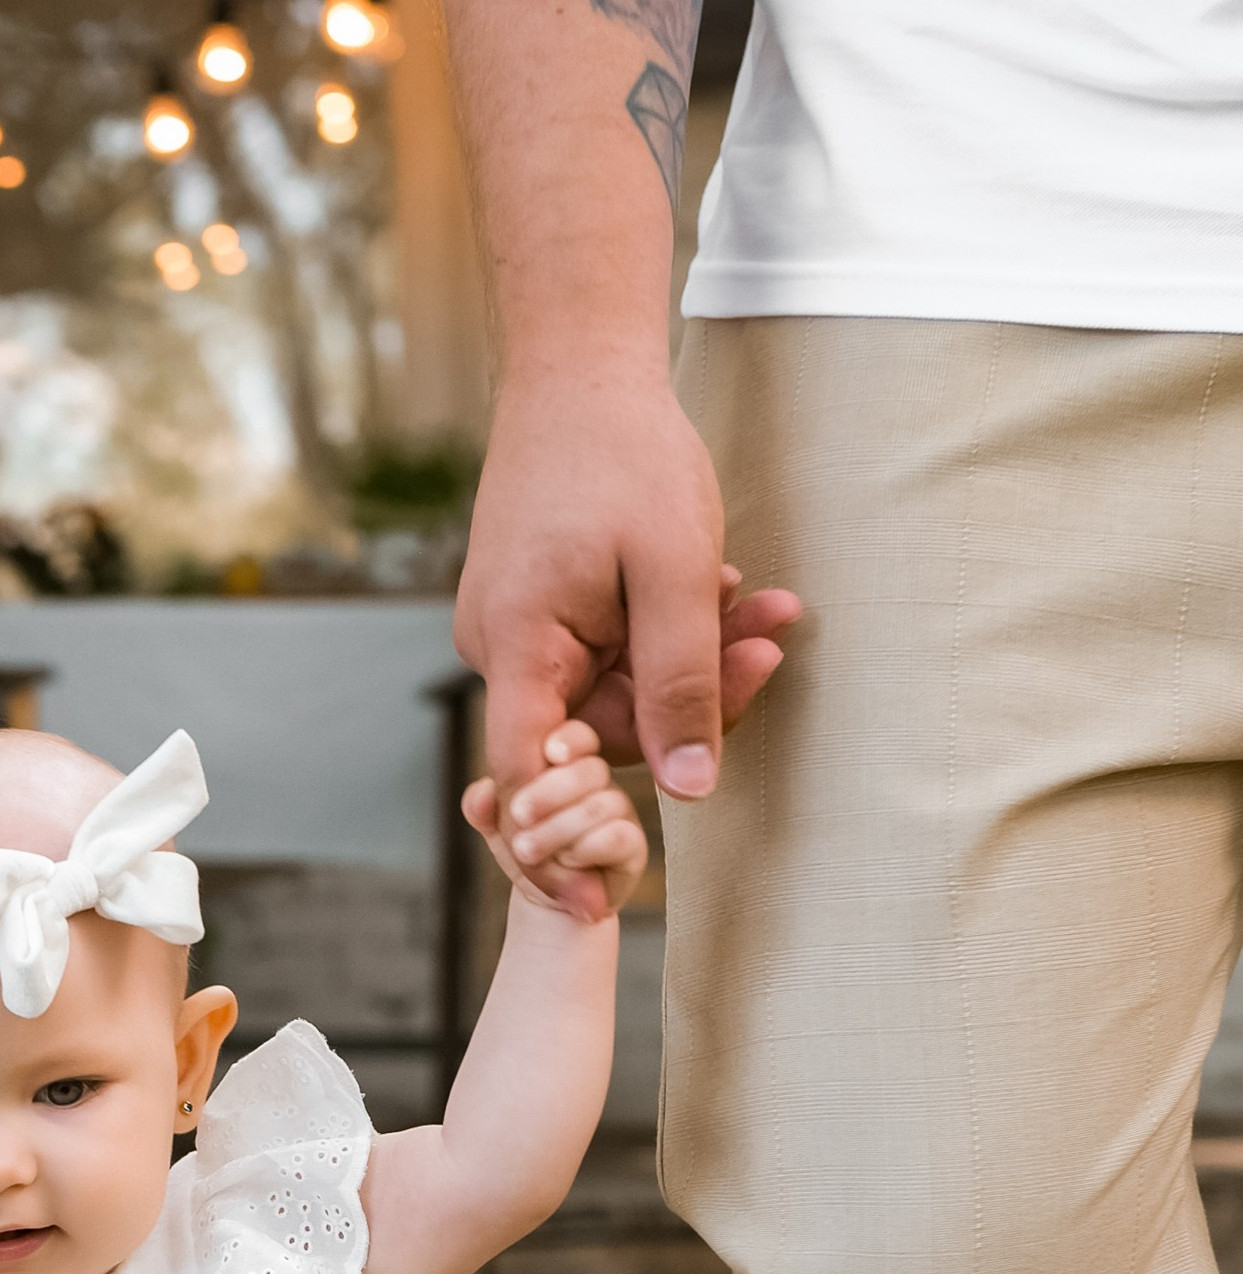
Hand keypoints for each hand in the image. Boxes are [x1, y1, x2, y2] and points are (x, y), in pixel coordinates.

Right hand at [455, 360, 799, 820]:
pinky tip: (716, 584)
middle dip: (691, 697)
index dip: (559, 847)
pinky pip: (609, 646)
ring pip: (614, 684)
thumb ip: (681, 686)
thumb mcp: (671, 576)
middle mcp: (501, 647)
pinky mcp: (543, 604)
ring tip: (762, 600)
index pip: (529, 777)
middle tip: (772, 641)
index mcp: (516, 646)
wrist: (581, 365)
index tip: (594, 908)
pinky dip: (665, 627)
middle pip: (595, 728)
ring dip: (693, 653)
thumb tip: (690, 789)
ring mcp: (520, 625)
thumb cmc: (623, 456)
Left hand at [463, 720, 649, 924]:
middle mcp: (598, 785)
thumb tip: (480, 794)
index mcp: (568, 766)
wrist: (546, 899)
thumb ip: (483, 808)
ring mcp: (620, 813)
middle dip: (549, 792)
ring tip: (527, 850)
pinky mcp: (632, 846)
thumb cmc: (529, 852)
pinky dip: (586, 849)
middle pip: (591, 769)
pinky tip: (569, 862)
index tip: (548, 753)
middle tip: (519, 815)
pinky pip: (619, 836)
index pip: (577, 738)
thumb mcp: (497, 828)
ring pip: (601, 804)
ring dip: (558, 829)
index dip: (567, 740)